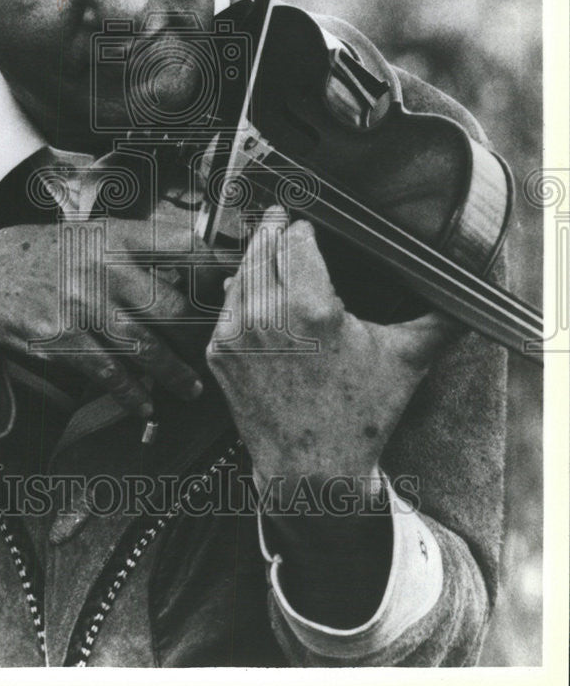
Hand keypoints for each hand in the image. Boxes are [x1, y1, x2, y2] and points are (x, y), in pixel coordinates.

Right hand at [0, 216, 222, 417]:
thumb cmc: (49, 255)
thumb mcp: (94, 235)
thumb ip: (141, 249)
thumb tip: (199, 267)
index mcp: (117, 237)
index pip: (182, 247)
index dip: (217, 268)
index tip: (240, 286)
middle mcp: (103, 269)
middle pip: (173, 308)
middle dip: (202, 336)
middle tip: (221, 351)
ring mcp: (83, 307)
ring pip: (146, 348)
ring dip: (176, 375)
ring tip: (192, 389)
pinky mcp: (64, 340)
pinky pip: (109, 373)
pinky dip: (132, 393)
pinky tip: (146, 403)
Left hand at [206, 206, 457, 488]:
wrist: (312, 471)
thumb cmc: (359, 416)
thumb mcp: (406, 360)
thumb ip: (440, 319)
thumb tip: (465, 291)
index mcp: (312, 307)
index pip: (299, 237)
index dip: (307, 224)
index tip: (313, 218)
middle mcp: (268, 315)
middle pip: (266, 245)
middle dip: (276, 228)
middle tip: (285, 214)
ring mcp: (238, 334)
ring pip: (242, 271)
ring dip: (256, 255)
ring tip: (270, 242)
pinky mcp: (220, 352)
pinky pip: (227, 305)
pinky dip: (240, 290)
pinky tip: (252, 284)